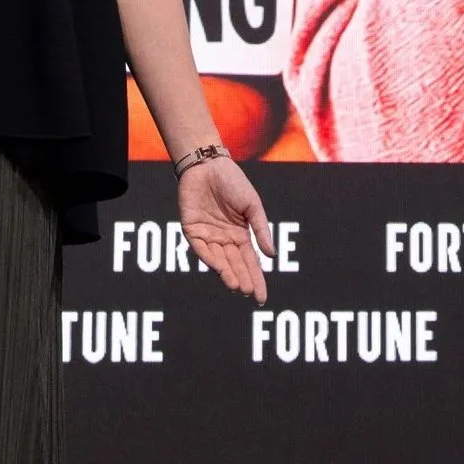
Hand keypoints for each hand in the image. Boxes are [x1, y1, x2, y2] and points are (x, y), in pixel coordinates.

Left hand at [179, 155, 273, 303]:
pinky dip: (210, 258)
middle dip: (242, 279)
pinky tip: (220, 268)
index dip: (256, 279)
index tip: (261, 298)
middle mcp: (224, 240)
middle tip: (249, 293)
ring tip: (236, 285)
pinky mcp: (191, 230)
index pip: (250, 262)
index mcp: (240, 235)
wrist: (208, 164)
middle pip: (235, 265)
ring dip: (227, 274)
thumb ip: (261, 229)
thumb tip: (272, 256)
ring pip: (218, 261)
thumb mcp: (252, 205)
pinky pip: (201, 249)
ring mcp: (208, 236)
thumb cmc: (233, 182)